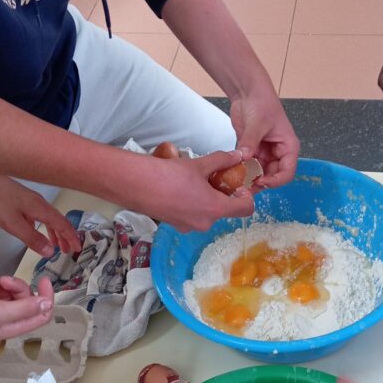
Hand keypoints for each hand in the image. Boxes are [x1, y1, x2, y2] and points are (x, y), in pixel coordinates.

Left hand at [0, 168, 81, 256]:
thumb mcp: (13, 224)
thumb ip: (32, 239)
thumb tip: (50, 252)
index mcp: (41, 208)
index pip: (62, 224)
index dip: (71, 237)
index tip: (78, 249)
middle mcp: (40, 204)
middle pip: (59, 221)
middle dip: (66, 237)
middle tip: (69, 251)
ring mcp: (33, 202)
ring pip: (50, 219)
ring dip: (56, 233)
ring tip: (57, 246)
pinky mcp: (25, 202)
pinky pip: (41, 217)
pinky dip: (45, 227)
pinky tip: (40, 234)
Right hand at [0, 277, 54, 350]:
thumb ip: (23, 308)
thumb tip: (48, 303)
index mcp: (14, 326)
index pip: (41, 314)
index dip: (46, 298)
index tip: (44, 279)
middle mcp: (5, 320)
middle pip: (23, 298)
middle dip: (13, 285)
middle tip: (1, 281)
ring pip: (4, 292)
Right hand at [132, 149, 255, 230]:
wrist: (136, 185)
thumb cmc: (169, 175)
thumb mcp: (200, 164)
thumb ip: (222, 160)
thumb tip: (238, 155)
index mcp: (215, 209)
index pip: (245, 209)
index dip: (246, 196)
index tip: (238, 185)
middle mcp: (205, 223)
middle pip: (225, 211)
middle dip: (223, 195)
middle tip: (215, 177)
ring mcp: (189, 226)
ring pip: (208, 213)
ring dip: (207, 199)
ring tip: (195, 181)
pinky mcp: (176, 225)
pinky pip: (193, 215)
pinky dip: (193, 204)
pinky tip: (181, 189)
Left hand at [230, 91, 298, 188]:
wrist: (248, 92)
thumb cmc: (262, 103)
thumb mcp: (258, 123)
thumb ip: (250, 141)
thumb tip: (245, 157)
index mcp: (288, 147)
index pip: (287, 172)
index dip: (276, 181)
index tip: (261, 182)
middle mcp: (277, 153)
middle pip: (272, 176)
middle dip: (260, 182)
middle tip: (245, 187)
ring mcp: (264, 152)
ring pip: (259, 173)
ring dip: (249, 179)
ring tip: (237, 183)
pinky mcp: (251, 150)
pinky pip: (247, 166)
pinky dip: (240, 171)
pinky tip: (231, 174)